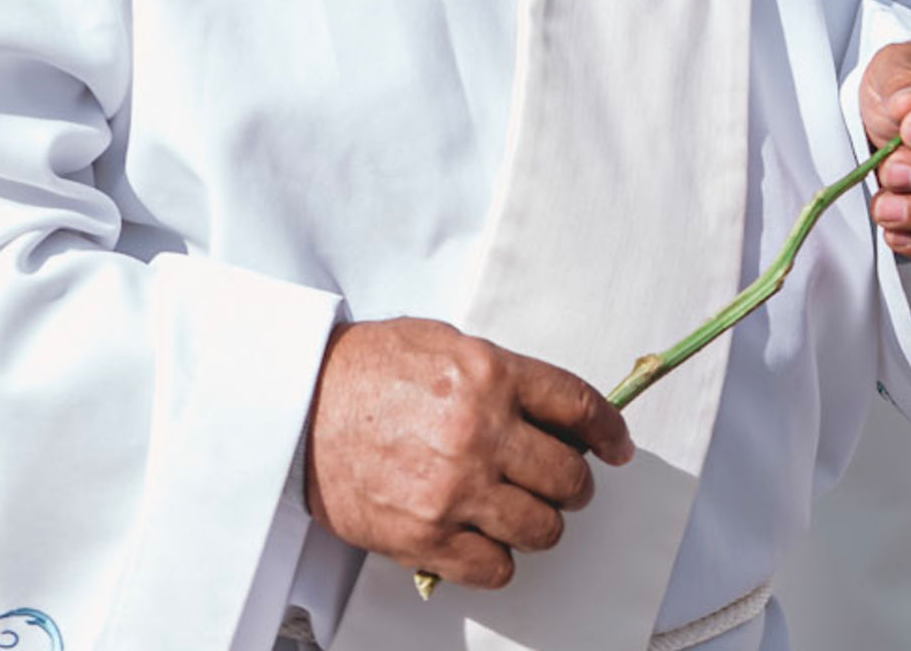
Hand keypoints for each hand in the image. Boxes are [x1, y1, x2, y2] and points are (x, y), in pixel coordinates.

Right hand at [301, 318, 631, 591]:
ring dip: (539, 524)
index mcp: (488, 374)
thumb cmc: (363, 370)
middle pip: (570, 477)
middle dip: (573, 484)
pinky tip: (481, 538)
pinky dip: (497, 559)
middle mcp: (479, 432)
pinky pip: (497, 567)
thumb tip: (554, 412)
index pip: (579, 407)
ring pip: (543, 528)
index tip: (615, 447)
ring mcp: (454, 488)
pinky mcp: (427, 536)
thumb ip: (500, 374)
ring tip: (519, 513)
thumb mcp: (441, 343)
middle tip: (560, 483)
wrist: (295, 405)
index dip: (609, 431)